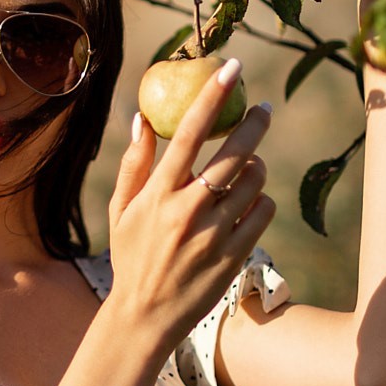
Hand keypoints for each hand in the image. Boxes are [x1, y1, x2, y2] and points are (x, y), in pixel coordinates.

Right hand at [103, 60, 274, 353]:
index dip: (212, 96)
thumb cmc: (131, 256)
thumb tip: (141, 117)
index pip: (188, 133)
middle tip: (263, 110)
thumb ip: (134, 163)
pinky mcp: (235, 256)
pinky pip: (264, 211)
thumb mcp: (122, 210)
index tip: (231, 68)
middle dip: (255, 124)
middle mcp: (187, 211)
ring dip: (256, 168)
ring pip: (256, 181)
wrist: (146, 317)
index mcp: (158, 194)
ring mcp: (214, 235)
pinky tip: (248, 204)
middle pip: (234, 153)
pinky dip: (260, 201)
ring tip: (247, 170)